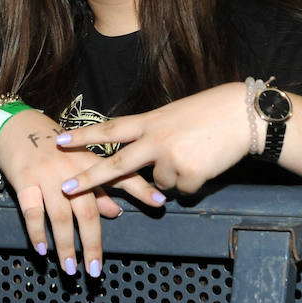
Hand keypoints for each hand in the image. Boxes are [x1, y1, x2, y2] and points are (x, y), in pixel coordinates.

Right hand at [0, 109, 149, 277]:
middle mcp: (72, 169)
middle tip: (95, 270)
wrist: (16, 126)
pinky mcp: (25, 180)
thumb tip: (116, 212)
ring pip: (60, 216)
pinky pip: (32, 212)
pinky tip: (42, 250)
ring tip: (70, 268)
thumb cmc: (52, 145)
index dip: (141, 189)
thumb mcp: (78, 161)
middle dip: (92, 243)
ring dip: (65, 245)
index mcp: (89, 162)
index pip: (120, 176)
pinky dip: (37, 232)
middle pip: (87, 211)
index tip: (160, 203)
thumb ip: (99, 186)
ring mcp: (47, 176)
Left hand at [56, 83, 250, 197]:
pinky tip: (206, 164)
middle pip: (116, 164)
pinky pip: (183, 190)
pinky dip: (194, 183)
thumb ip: (156, 135)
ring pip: (160, 184)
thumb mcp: (175, 116)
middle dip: (89, 179)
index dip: (84, 136)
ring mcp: (171, 158)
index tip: (58, 141)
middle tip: (64, 188)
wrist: (243, 115)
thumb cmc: (211, 112)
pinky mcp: (188, 174)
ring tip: (195, 155)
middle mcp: (155, 139)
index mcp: (151, 121)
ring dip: (175, 177)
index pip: (110, 129)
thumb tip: (148, 165)